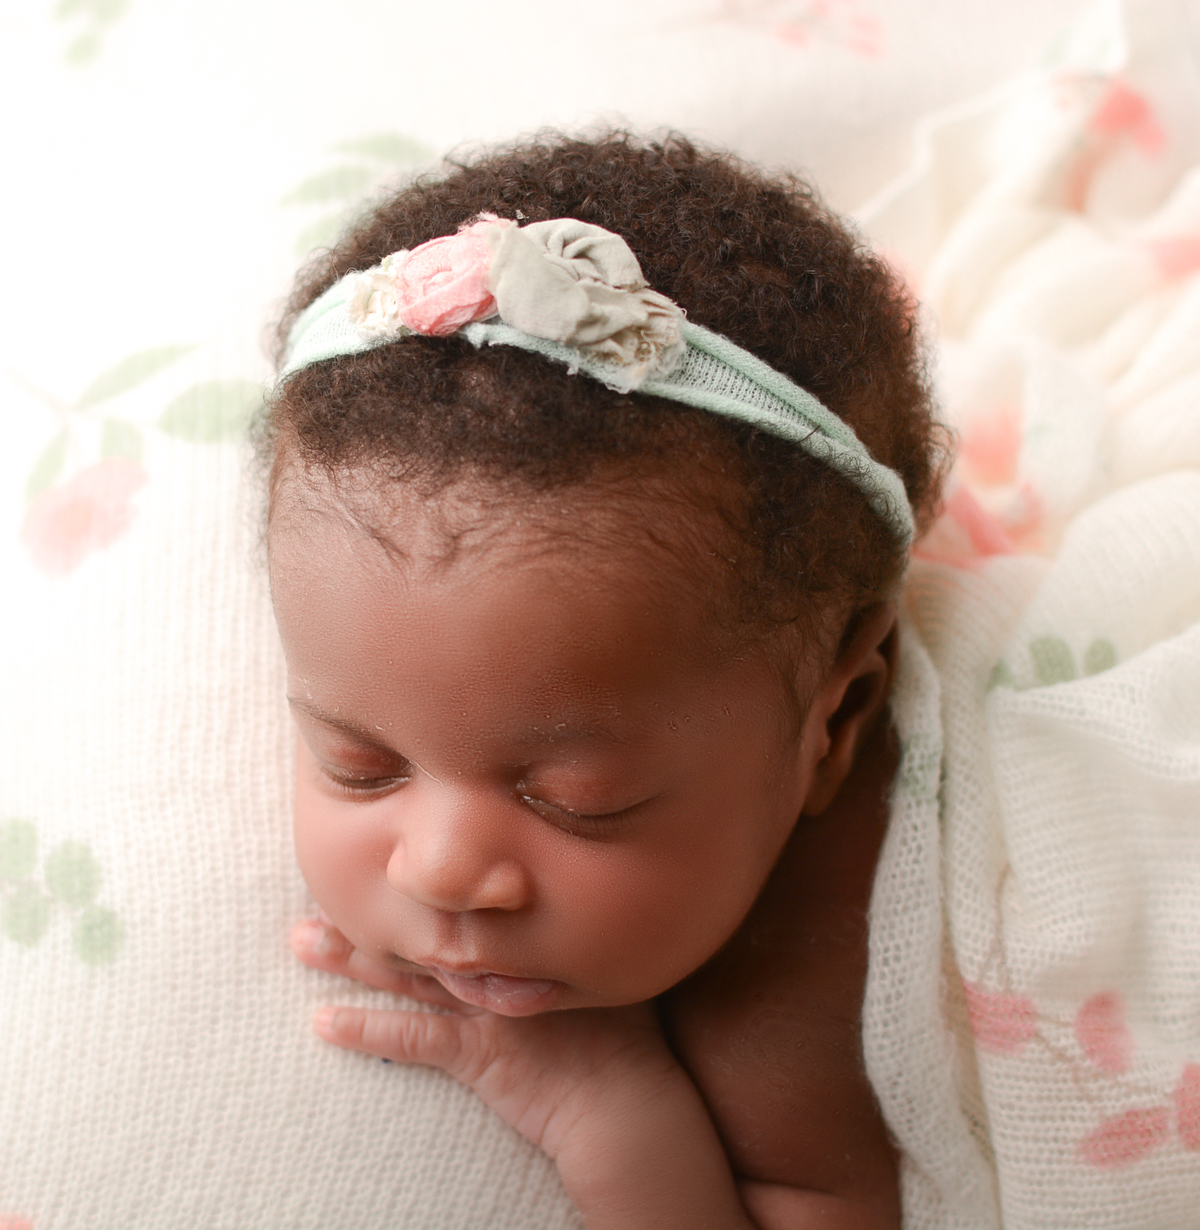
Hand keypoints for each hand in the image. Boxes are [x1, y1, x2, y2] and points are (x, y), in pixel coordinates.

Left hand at [291, 916, 755, 1229]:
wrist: (628, 1097)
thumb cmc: (623, 1034)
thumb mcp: (596, 964)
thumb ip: (567, 927)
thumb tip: (555, 887)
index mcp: (524, 932)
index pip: (457, 898)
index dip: (413, 880)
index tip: (372, 857)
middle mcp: (500, 958)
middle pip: (420, 925)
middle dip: (365, 909)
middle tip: (312, 889)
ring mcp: (484, 1001)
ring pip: (404, 971)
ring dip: (348, 958)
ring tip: (300, 942)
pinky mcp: (476, 1050)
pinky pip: (411, 1037)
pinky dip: (366, 1031)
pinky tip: (323, 1025)